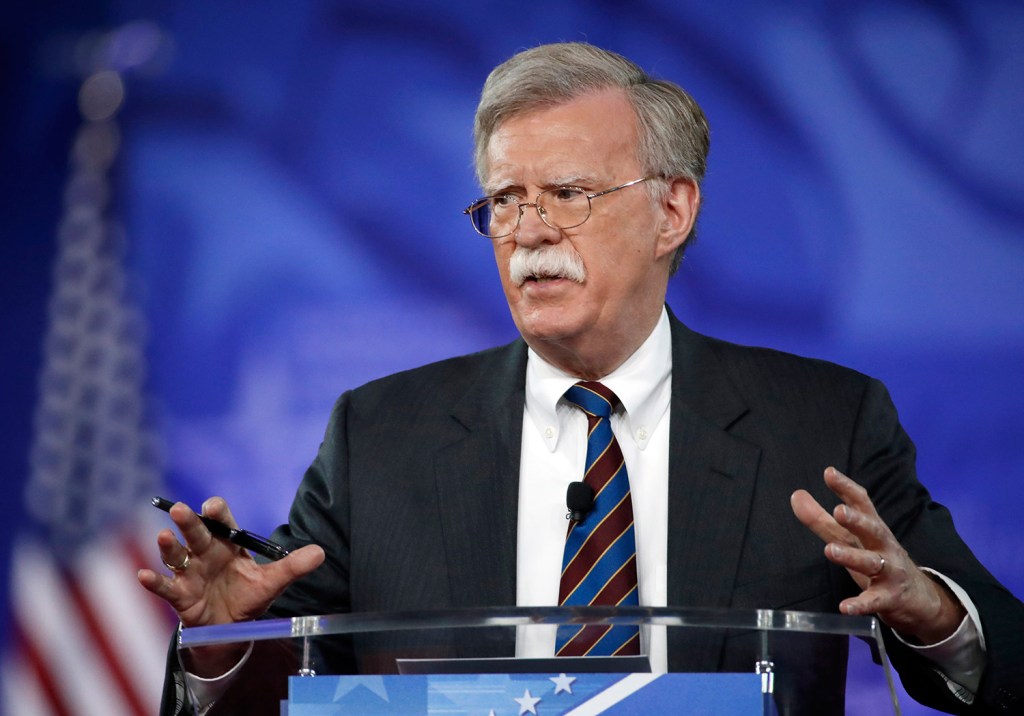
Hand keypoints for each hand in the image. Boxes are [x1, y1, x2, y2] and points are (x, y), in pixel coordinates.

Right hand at [137, 497, 324, 673]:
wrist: (232, 627)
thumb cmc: (249, 596)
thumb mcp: (273, 582)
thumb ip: (294, 566)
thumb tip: (320, 553)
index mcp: (228, 545)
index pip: (221, 522)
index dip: (216, 512)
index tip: (212, 506)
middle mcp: (206, 554)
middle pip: (196, 534)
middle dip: (188, 521)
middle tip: (179, 509)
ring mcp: (190, 573)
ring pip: (176, 556)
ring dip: (168, 547)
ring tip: (163, 536)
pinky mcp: (180, 596)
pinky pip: (165, 587)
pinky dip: (153, 582)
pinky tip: (142, 575)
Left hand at [791, 467, 964, 643]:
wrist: (919, 598)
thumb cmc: (878, 559)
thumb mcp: (850, 539)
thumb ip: (821, 520)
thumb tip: (795, 495)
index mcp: (873, 528)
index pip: (862, 503)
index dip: (846, 487)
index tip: (829, 473)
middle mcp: (884, 546)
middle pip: (872, 529)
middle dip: (856, 520)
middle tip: (838, 511)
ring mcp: (889, 572)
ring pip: (871, 563)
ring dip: (851, 556)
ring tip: (829, 550)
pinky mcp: (890, 598)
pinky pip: (874, 601)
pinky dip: (861, 604)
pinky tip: (845, 607)